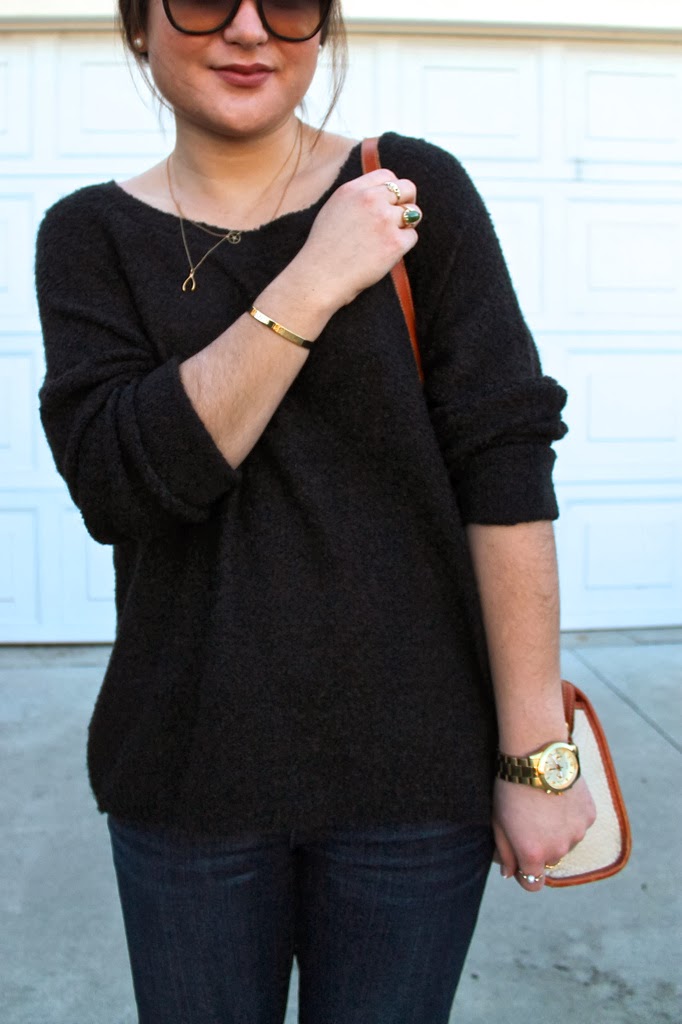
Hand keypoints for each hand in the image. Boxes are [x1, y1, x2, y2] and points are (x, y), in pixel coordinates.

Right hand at [293, 169, 421, 309]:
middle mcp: (369, 200)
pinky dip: (402, 247)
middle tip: (402, 219)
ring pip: (413, 213)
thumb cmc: (324, 252)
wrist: (320, 278)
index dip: (394, 189)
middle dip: (409, 201)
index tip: (393, 203)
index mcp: (352, 190)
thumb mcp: (333, 212)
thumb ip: (355, 199)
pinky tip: (385, 256)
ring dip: (406, 226)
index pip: (387, 176)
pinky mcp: (394, 242)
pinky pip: (411, 237)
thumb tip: (381, 195)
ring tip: (388, 241)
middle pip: (407, 188)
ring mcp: (383, 220)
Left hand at [492, 776, 595, 892]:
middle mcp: (559, 849)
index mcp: (533, 854)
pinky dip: (570, 817)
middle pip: (549, 860)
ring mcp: (577, 833)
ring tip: (544, 804)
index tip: (519, 858)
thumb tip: (509, 874)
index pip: (533, 883)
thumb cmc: (511, 786)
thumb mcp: (498, 820)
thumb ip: (505, 852)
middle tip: (528, 820)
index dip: (524, 874)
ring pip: (566, 842)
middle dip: (539, 847)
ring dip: (557, 832)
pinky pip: (578, 824)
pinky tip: (558, 796)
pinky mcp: (589, 816)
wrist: (537, 755)